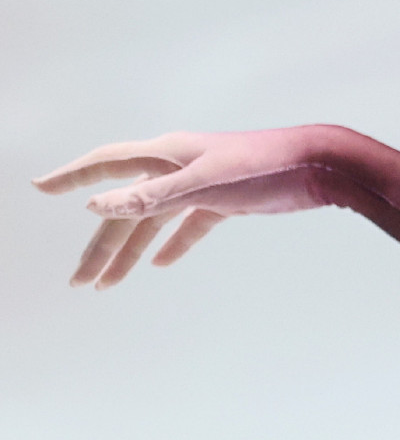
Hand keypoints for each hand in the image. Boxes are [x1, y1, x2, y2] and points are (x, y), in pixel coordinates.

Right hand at [31, 126, 399, 286]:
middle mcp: (176, 167)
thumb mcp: (204, 184)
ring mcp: (200, 184)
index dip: (72, 178)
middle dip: (100, 245)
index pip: (105, 165)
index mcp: (164, 156)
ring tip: (106, 284)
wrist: (319, 166)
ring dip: (130, 253)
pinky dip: (173, 245)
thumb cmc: (265, 167)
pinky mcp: (225, 201)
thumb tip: (95, 206)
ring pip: (154, 222)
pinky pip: (189, 225)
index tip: (39, 189)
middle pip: (126, 208)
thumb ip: (151, 196)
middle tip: (79, 280)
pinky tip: (159, 265)